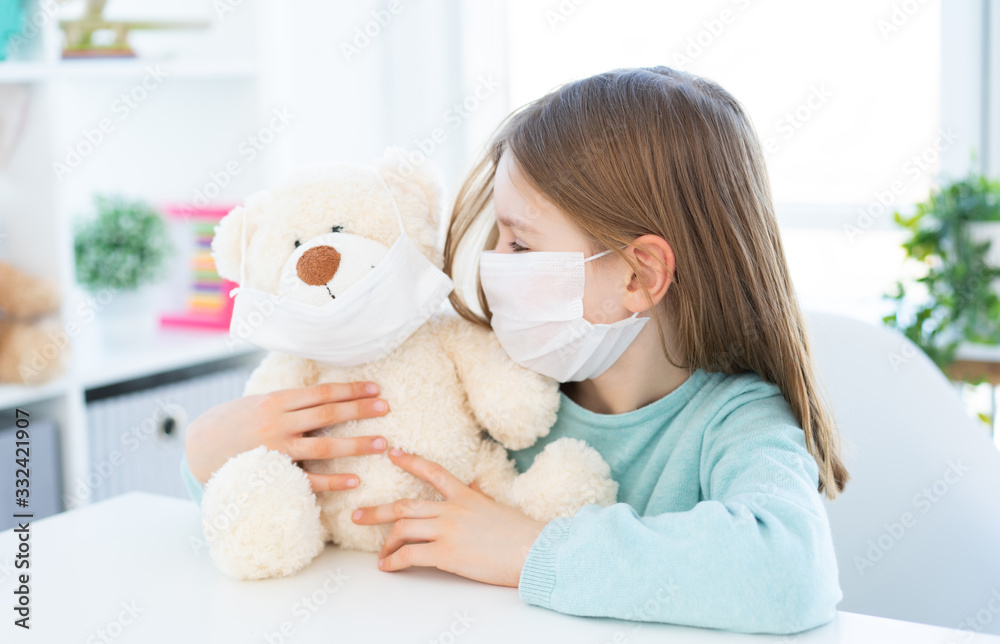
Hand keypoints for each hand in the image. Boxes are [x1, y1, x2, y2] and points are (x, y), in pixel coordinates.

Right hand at [184, 381, 390, 491]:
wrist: (198, 448)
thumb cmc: (234, 422)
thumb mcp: (259, 401)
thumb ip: (290, 401)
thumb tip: (327, 394)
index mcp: (276, 401)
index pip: (321, 393)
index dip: (350, 390)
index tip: (375, 389)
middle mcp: (277, 422)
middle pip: (327, 414)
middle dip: (360, 410)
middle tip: (386, 408)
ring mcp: (276, 449)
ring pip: (324, 445)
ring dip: (356, 444)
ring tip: (382, 443)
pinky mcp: (273, 474)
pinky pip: (308, 478)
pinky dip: (333, 480)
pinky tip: (355, 480)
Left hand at [351, 448, 547, 587]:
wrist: (532, 550)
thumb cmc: (520, 532)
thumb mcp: (497, 506)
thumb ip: (479, 496)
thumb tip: (473, 486)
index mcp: (465, 496)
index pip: (433, 472)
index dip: (411, 461)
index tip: (393, 453)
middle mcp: (451, 509)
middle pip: (405, 505)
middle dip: (378, 511)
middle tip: (358, 514)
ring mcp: (447, 530)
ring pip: (403, 528)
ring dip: (386, 542)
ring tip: (379, 554)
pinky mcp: (446, 553)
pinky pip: (410, 555)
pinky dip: (394, 561)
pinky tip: (388, 567)